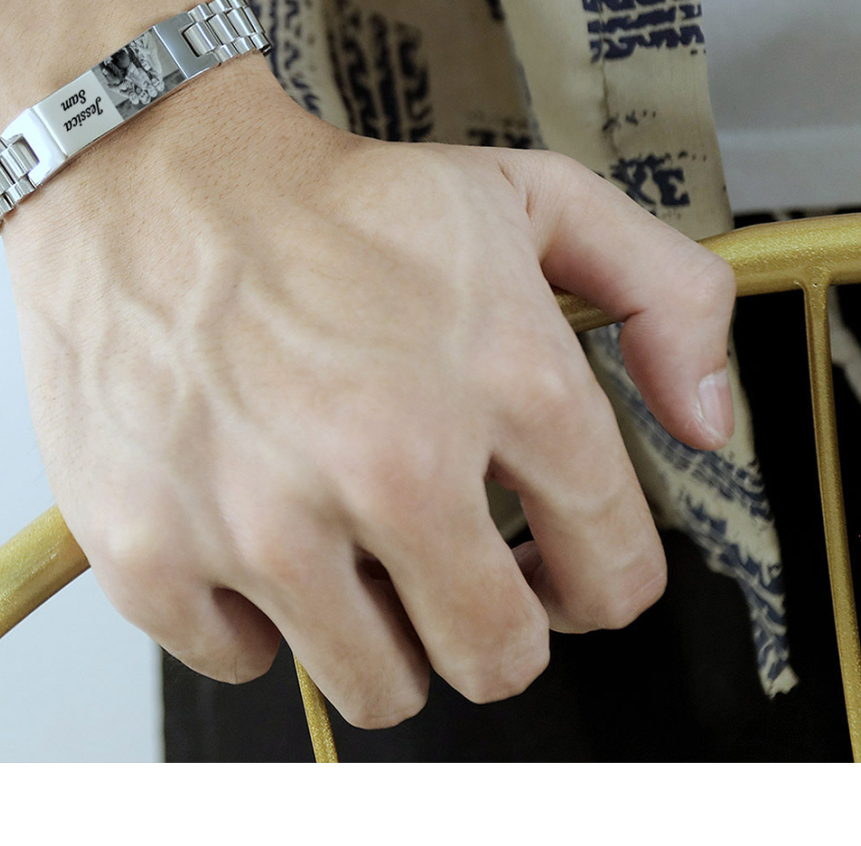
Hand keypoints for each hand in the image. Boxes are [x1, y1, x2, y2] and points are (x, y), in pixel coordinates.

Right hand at [0, 0, 735, 728]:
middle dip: (492, 621)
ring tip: (349, 537)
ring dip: (377, 628)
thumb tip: (705, 421)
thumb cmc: (331, 198)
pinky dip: (253, 611)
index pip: (612, 575)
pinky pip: (242, 662)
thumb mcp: (532, 198)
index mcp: (506, 380)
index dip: (593, 576)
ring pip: (377, 688)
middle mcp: (394, 461)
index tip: (555, 564)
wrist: (155, 171)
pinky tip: (253, 527)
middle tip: (451, 562)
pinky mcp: (156, 552)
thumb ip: (665, 294)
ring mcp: (266, 520)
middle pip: (498, 658)